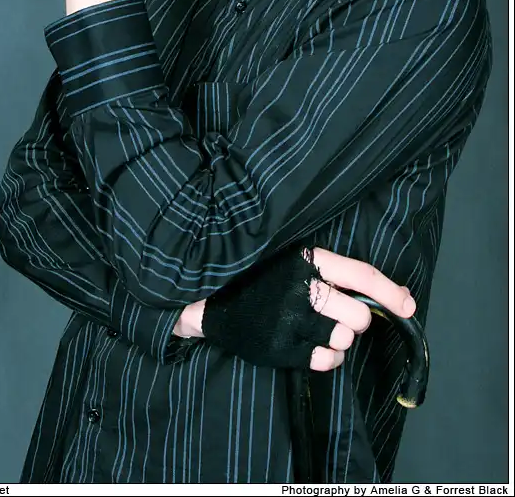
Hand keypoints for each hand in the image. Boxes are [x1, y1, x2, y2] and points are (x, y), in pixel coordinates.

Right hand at [184, 244, 415, 371]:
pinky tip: (307, 345)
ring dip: (338, 342)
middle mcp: (299, 288)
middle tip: (335, 317)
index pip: (361, 275)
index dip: (391, 293)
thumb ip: (339, 275)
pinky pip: (325, 362)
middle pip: (358, 317)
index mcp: (306, 260)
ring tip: (316, 330)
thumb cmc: (264, 281)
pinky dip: (325, 359)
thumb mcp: (295, 264)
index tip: (409, 307)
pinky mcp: (279, 348)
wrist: (212, 302)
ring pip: (343, 341)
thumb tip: (401, 297)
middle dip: (354, 323)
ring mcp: (288, 320)